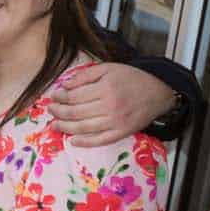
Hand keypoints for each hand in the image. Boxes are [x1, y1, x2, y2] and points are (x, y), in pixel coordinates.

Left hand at [48, 64, 177, 146]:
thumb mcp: (108, 68)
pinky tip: (72, 140)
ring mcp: (116, 122)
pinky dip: (84, 142)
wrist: (158, 92)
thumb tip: (64, 86)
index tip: (53, 96)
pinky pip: (100, 140)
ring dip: (65, 127)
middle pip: (75, 113)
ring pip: (83, 128)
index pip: (74, 96)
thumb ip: (85, 75)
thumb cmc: (131, 78)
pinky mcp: (122, 133)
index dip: (60, 97)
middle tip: (51, 110)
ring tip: (54, 125)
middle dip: (58, 112)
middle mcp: (110, 106)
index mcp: (105, 88)